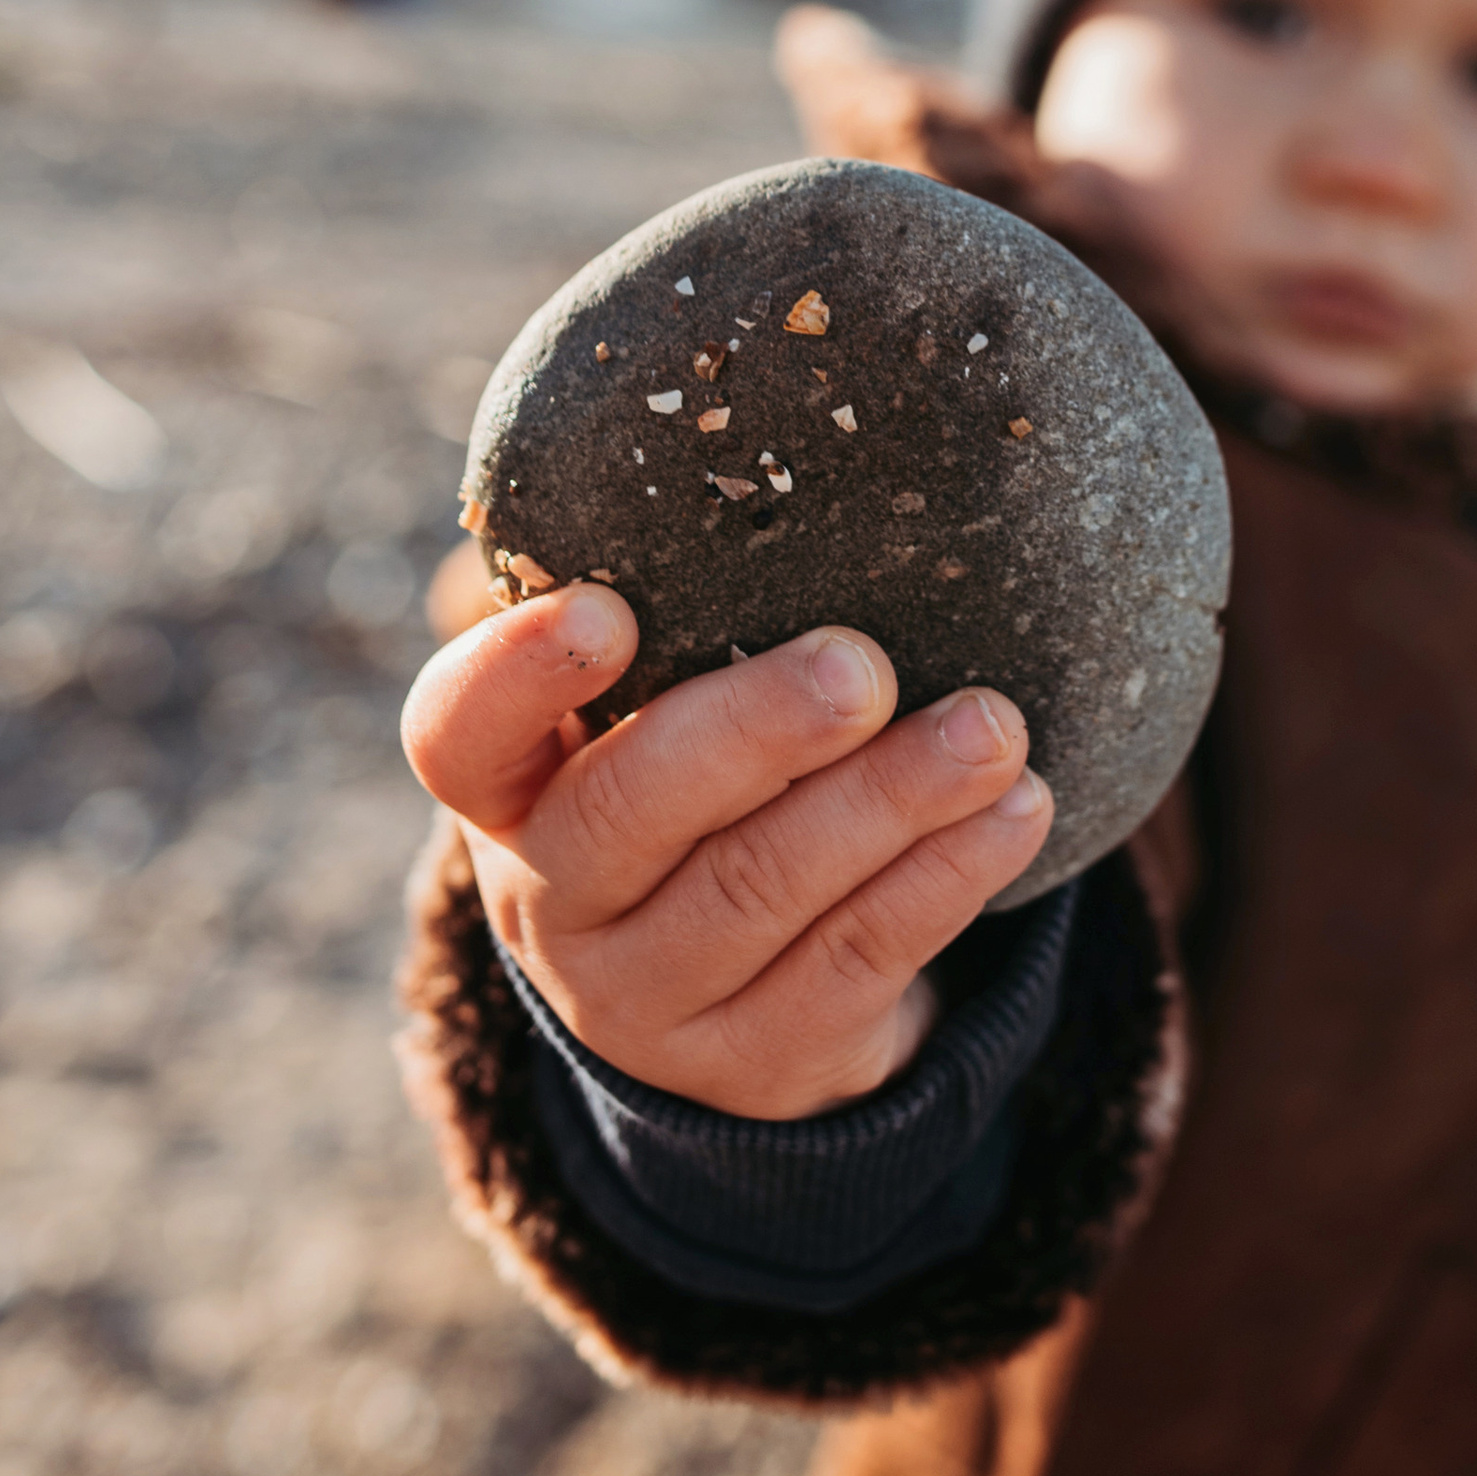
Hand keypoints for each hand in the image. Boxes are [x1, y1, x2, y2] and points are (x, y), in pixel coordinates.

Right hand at [401, 587, 1052, 1118]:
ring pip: (762, 892)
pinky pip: (856, 963)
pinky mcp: (758, 1063)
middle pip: (632, 816)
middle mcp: (552, 899)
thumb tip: (797, 411)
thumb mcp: (648, 711)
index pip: (457, 732)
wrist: (736, 997)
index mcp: (507, 788)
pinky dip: (946, 879)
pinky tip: (1018, 809)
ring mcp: (648, 1000)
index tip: (609, 608)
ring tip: (992, 728)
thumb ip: (686, 609)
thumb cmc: (697, 786)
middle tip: (861, 665)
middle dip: (756, 731)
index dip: (517, 674)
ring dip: (890, 801)